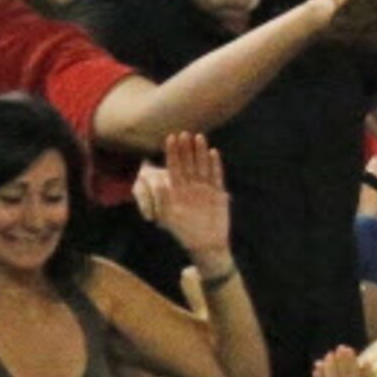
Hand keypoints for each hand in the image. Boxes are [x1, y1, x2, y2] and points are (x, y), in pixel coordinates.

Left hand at [135, 131, 231, 263]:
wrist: (205, 244)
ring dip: (200, 152)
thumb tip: (158, 183)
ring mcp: (204, 189)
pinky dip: (215, 165)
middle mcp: (190, 186)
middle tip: (184, 132)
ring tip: (199, 137)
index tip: (170, 138)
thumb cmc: (184, 232)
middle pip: (188, 163)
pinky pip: (216, 176)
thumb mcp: (168, 217)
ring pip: (202, 166)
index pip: (173, 167)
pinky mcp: (218, 193)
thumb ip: (163, 200)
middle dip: (186, 149)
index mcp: (177, 190)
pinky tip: (213, 152)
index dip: (172, 153)